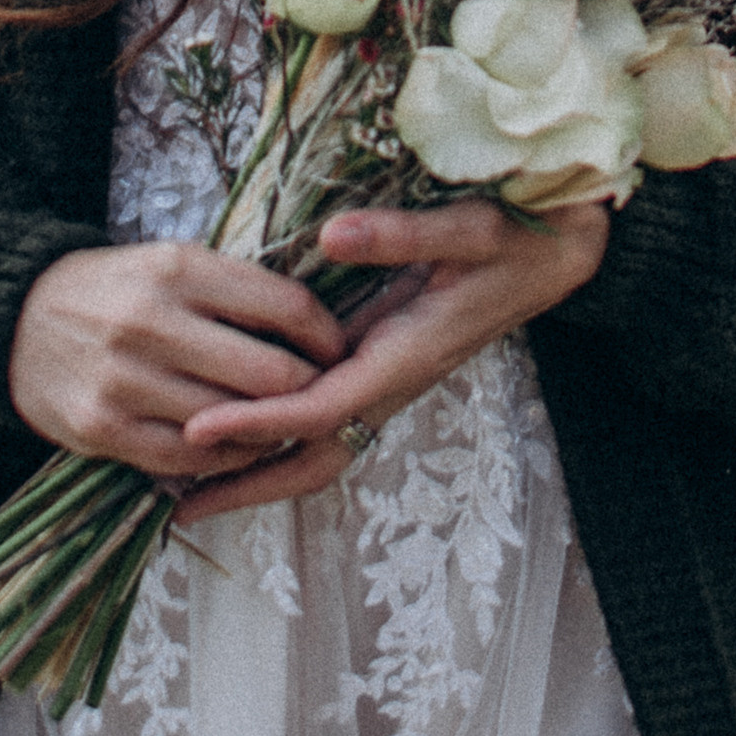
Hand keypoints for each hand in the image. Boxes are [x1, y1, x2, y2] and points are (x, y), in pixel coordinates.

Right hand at [8, 241, 346, 482]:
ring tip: (281, 423)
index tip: (339, 349)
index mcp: (177, 268)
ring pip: (231, 423)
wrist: (15, 319)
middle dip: (307, 390)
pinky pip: (188, 460)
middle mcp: (152, 321)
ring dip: (266, 430)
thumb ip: (235, 289)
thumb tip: (317, 326)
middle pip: (268, 374)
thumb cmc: (114, 289)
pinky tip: (234, 446)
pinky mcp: (102, 429)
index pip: (283, 305)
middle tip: (322, 395)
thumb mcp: (171, 263)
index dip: (325, 334)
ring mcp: (124, 380)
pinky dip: (221, 459)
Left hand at [171, 197, 607, 525]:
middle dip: (248, 484)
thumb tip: (332, 236)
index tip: (195, 430)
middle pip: (313, 457)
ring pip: (316, 445)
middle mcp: (391, 381)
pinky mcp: (381, 363)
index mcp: (406, 357)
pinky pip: (322, 415)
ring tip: (188, 481)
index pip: (318, 409)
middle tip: (178, 506)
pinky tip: (235, 423)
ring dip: (258, 468)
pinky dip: (276, 432)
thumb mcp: (470, 229)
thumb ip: (403, 235)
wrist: (556, 255)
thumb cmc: (515, 240)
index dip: (255, 423)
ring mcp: (385, 378)